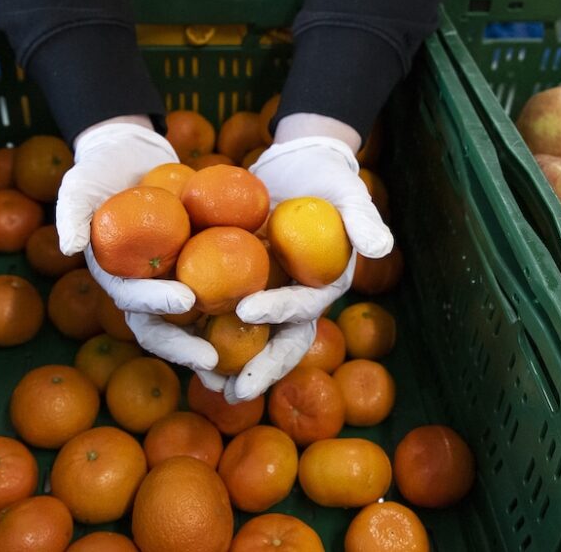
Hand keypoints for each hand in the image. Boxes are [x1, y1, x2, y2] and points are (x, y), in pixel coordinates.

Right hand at [56, 119, 218, 375]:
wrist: (130, 156)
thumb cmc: (99, 169)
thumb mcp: (78, 184)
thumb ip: (69, 213)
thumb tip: (68, 248)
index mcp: (115, 277)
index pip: (132, 299)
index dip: (155, 303)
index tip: (185, 299)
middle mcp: (143, 290)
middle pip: (162, 328)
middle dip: (185, 346)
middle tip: (213, 359)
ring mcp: (169, 285)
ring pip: (193, 325)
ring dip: (214, 346)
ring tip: (241, 362)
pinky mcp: (195, 272)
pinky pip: (219, 295)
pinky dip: (238, 308)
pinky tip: (268, 316)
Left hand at [213, 129, 391, 401]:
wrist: (299, 167)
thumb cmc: (328, 179)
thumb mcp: (349, 190)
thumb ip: (364, 218)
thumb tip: (381, 247)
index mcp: (322, 286)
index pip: (302, 306)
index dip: (278, 310)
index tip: (247, 309)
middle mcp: (296, 300)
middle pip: (280, 343)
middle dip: (260, 370)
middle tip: (234, 393)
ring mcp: (269, 297)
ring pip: (251, 340)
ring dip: (230, 367)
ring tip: (206, 385)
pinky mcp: (243, 287)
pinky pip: (223, 315)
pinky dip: (205, 332)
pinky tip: (178, 344)